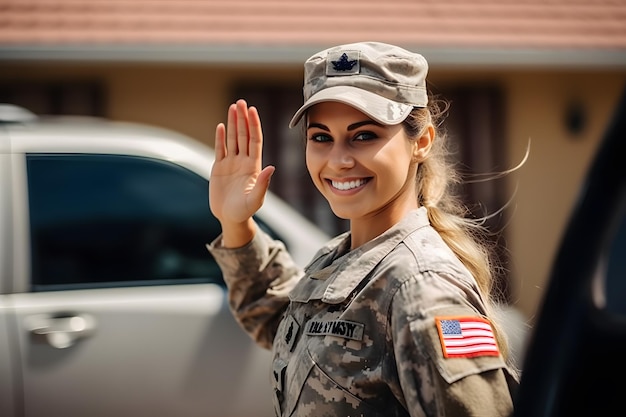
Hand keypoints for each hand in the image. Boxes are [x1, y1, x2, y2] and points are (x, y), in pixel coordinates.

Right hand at [209, 99, 274, 243]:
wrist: (230, 218)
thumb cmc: (245, 211)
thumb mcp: (256, 199)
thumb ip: (263, 183)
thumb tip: (272, 167)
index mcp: (254, 166)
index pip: (255, 140)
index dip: (254, 125)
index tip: (253, 110)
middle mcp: (243, 161)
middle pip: (243, 135)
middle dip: (243, 118)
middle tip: (241, 102)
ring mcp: (231, 163)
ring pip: (232, 139)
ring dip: (232, 123)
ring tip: (233, 107)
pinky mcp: (219, 168)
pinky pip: (220, 149)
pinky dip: (220, 137)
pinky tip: (220, 125)